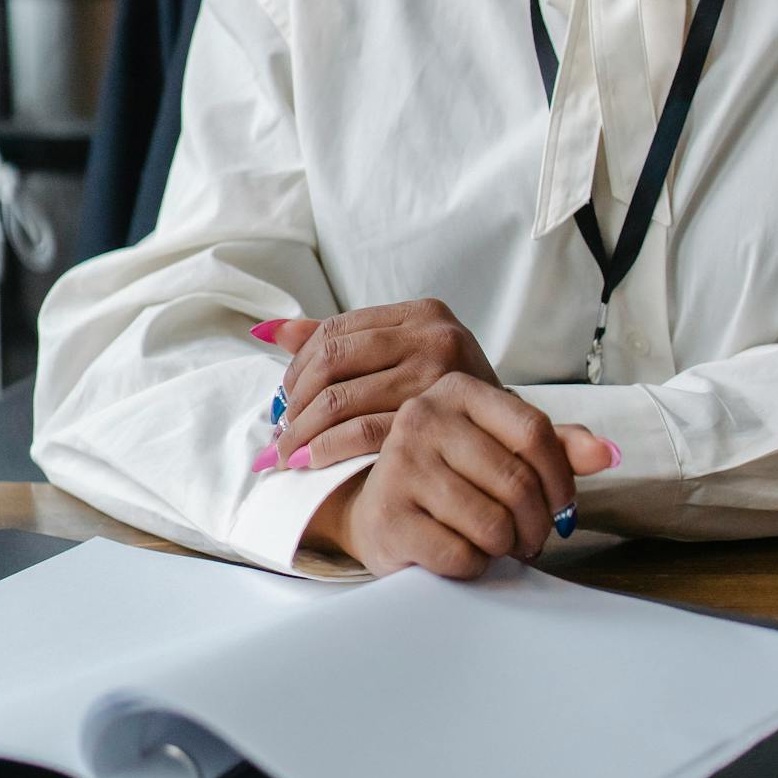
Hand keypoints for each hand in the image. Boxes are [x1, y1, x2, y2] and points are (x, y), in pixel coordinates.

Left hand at [251, 300, 500, 470]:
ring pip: (341, 399)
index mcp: (421, 313)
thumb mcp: (404, 357)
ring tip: (286, 453)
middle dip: (296, 402)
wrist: (508, 440)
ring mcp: (438, 374)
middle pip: (332, 361)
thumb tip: (269, 331)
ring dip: (303, 431)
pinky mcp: (438, 418)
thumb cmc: (448, 399)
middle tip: (278, 434)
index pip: (336, 330)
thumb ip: (342, 342)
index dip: (298, 367)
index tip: (283, 400)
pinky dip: (328, 449)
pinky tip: (311, 463)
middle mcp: (433, 334)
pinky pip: (365, 432)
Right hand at [301, 372, 619, 577]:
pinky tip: (464, 555)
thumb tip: (608, 453)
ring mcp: (400, 466)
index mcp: (457, 390)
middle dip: (537, 523)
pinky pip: (459, 555)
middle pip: (516, 481)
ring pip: (491, 523)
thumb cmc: (449, 474)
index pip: (534, 430)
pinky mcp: (388, 516)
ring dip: (506, 546)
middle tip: (533, 538)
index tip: (564, 507)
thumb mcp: (499, 446)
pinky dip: (474, 566)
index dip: (561, 478)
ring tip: (498, 543)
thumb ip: (555, 446)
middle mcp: (423, 418)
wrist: (377, 507)